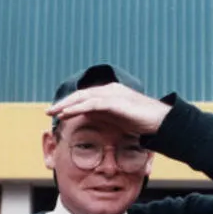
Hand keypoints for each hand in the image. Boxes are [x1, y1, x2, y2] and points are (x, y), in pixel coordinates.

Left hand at [48, 82, 168, 135]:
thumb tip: (87, 117)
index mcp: (111, 93)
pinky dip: (78, 108)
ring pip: (84, 97)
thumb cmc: (142, 123)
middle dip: (64, 103)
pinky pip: (93, 104)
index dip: (70, 103)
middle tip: (49, 111)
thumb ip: (103, 115)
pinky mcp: (117, 102)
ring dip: (67, 104)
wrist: (163, 123)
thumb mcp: (118, 119)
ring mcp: (114, 94)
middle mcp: (111, 90)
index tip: (57, 111)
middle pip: (81, 94)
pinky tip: (67, 113)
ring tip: (53, 112)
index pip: (85, 96)